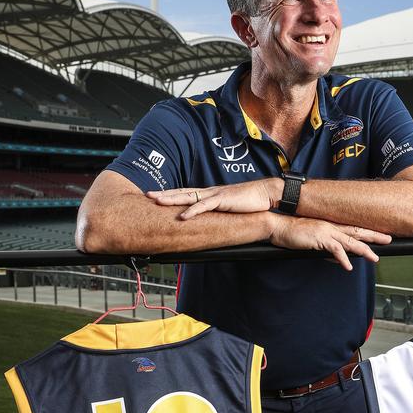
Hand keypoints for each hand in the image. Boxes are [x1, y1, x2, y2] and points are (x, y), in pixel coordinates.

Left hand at [146, 179, 280, 216]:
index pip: (186, 193)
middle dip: (164, 194)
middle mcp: (209, 192)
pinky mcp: (223, 200)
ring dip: (172, 199)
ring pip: (189, 196)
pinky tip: (182, 216)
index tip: (156, 196)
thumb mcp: (229, 208)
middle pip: (182, 192)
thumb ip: (218, 212)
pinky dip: (192, 211)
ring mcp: (215, 195)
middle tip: (147, 195)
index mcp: (210, 194)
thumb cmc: (249, 202)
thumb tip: (210, 220)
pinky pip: (204, 206)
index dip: (171, 194)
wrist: (265, 194)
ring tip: (157, 201)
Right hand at [268, 214, 390, 270]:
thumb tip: (339, 260)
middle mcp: (332, 226)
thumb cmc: (294, 233)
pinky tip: (348, 266)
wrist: (279, 226)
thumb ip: (328, 249)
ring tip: (375, 258)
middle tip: (389, 239)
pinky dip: (343, 258)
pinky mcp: (319, 238)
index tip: (380, 235)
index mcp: (331, 225)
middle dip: (374, 236)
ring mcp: (327, 231)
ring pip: (351, 241)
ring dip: (364, 250)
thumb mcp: (314, 241)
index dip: (368, 232)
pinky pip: (335, 249)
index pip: (354, 228)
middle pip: (358, 231)